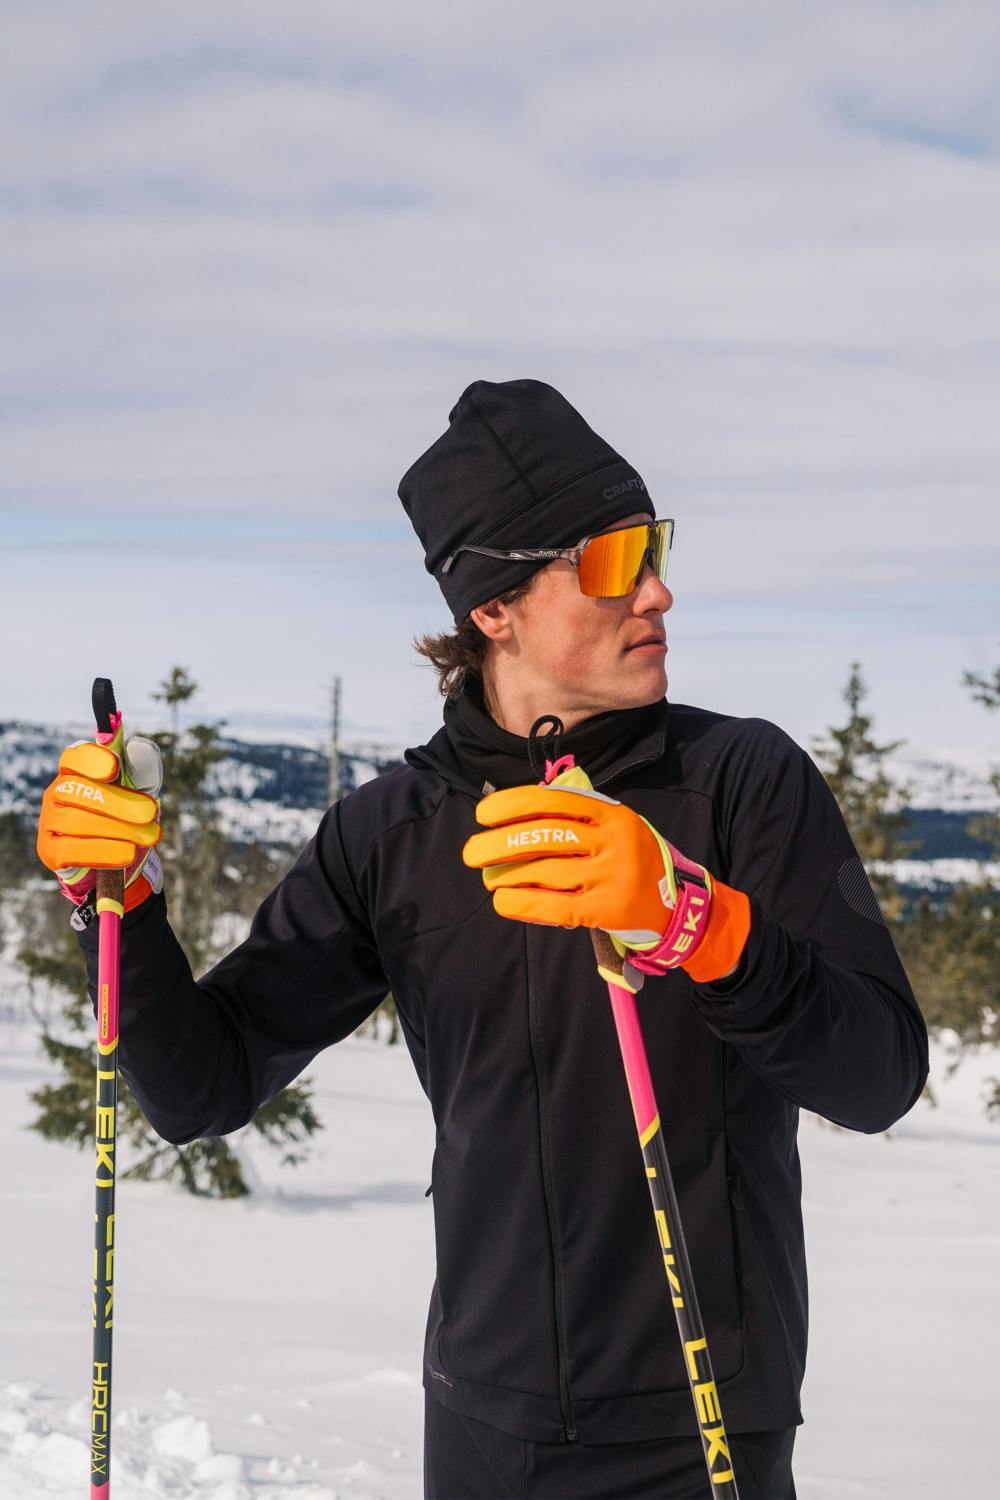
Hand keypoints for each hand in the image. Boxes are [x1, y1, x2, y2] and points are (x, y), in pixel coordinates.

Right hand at [37, 734, 162, 916]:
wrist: (117, 858)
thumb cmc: (128, 813)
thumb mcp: (141, 789)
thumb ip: (142, 767)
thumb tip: (139, 745)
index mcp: (75, 770)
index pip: (74, 757)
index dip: (92, 760)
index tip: (115, 767)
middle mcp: (56, 793)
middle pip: (78, 792)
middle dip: (118, 803)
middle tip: (151, 813)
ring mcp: (49, 822)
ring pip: (77, 823)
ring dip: (118, 830)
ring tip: (149, 837)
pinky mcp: (49, 851)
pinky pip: (71, 851)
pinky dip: (104, 852)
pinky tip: (128, 853)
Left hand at [462, 776, 680, 942]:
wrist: (673, 904)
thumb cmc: (626, 859)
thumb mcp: (612, 826)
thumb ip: (574, 815)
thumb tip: (513, 811)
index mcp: (612, 813)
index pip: (554, 800)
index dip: (513, 804)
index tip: (483, 813)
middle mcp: (614, 841)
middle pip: (545, 835)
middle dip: (500, 843)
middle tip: (471, 851)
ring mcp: (612, 876)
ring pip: (545, 871)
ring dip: (506, 875)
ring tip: (488, 878)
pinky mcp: (605, 911)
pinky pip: (554, 906)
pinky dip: (522, 903)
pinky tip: (503, 902)